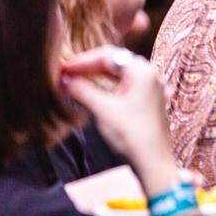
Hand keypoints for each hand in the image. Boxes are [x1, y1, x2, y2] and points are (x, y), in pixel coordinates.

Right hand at [61, 47, 175, 190]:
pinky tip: (92, 94)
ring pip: (119, 75)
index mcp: (142, 71)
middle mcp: (150, 75)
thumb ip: (82, 90)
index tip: (63, 68)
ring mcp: (152, 88)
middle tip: (66, 74)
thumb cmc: (131, 133)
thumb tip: (64, 79)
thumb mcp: (102, 109)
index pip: (108, 55)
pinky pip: (125, 87)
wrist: (153, 160)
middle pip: (114, 62)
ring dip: (97, 77)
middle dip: (89, 67)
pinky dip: (107, 87)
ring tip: (75, 83)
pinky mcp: (149, 101)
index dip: (82, 60)